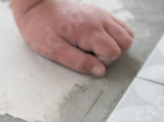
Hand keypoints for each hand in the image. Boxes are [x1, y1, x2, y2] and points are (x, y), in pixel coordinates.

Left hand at [11, 0, 133, 76]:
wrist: (37, 7)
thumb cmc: (41, 29)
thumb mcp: (55, 51)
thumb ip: (79, 62)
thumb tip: (100, 72)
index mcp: (89, 30)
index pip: (114, 52)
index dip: (102, 62)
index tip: (85, 59)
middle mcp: (100, 20)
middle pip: (125, 43)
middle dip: (111, 55)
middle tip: (89, 55)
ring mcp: (102, 14)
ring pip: (126, 34)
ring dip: (115, 45)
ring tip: (93, 48)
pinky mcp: (100, 13)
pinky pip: (119, 26)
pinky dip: (114, 36)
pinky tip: (96, 41)